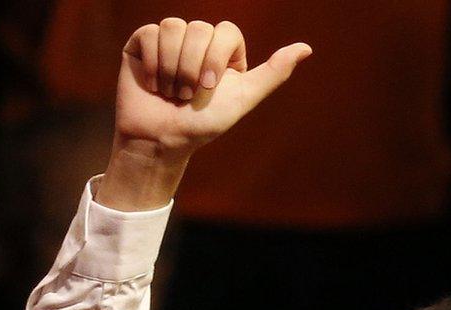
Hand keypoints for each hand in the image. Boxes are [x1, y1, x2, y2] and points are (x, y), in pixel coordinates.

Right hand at [97, 19, 311, 209]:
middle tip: (188, 97)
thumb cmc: (203, 124)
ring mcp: (170, 40)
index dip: (217, 58)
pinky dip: (153, 64)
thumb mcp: (243, 98)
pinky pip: (150, 34)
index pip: (226, 30)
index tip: (210, 89)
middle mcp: (198, 41)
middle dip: (194, 69)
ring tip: (171, 93)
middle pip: (200, 29)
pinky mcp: (143, 43)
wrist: (162, 141)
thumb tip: (307, 48)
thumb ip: (274, 73)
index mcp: (224, 52)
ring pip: (174, 28)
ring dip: (173, 69)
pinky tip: (154, 85)